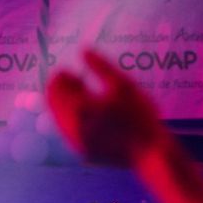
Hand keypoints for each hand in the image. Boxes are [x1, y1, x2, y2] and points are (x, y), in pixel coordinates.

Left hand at [47, 49, 171, 168]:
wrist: (150, 153)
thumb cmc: (139, 116)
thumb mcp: (124, 85)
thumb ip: (100, 65)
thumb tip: (83, 49)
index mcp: (77, 108)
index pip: (54, 87)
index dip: (59, 76)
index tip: (70, 71)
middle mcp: (69, 126)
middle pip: (51, 102)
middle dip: (61, 89)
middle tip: (78, 82)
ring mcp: (73, 141)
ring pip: (58, 116)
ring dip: (66, 103)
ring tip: (87, 96)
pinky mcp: (81, 151)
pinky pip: (67, 129)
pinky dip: (73, 117)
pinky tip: (91, 112)